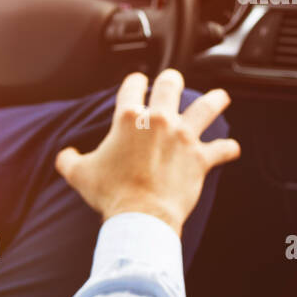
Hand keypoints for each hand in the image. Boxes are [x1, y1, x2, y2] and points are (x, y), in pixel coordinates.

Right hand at [54, 69, 240, 236]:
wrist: (140, 216)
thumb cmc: (110, 193)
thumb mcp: (78, 174)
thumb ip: (68, 159)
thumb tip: (65, 155)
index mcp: (127, 118)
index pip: (132, 86)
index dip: (134, 81)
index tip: (137, 82)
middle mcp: (158, 120)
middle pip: (170, 85)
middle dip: (171, 81)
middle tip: (173, 83)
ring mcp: (183, 137)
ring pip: (206, 108)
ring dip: (215, 101)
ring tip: (221, 97)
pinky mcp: (200, 158)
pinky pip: (222, 149)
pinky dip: (227, 149)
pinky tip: (231, 148)